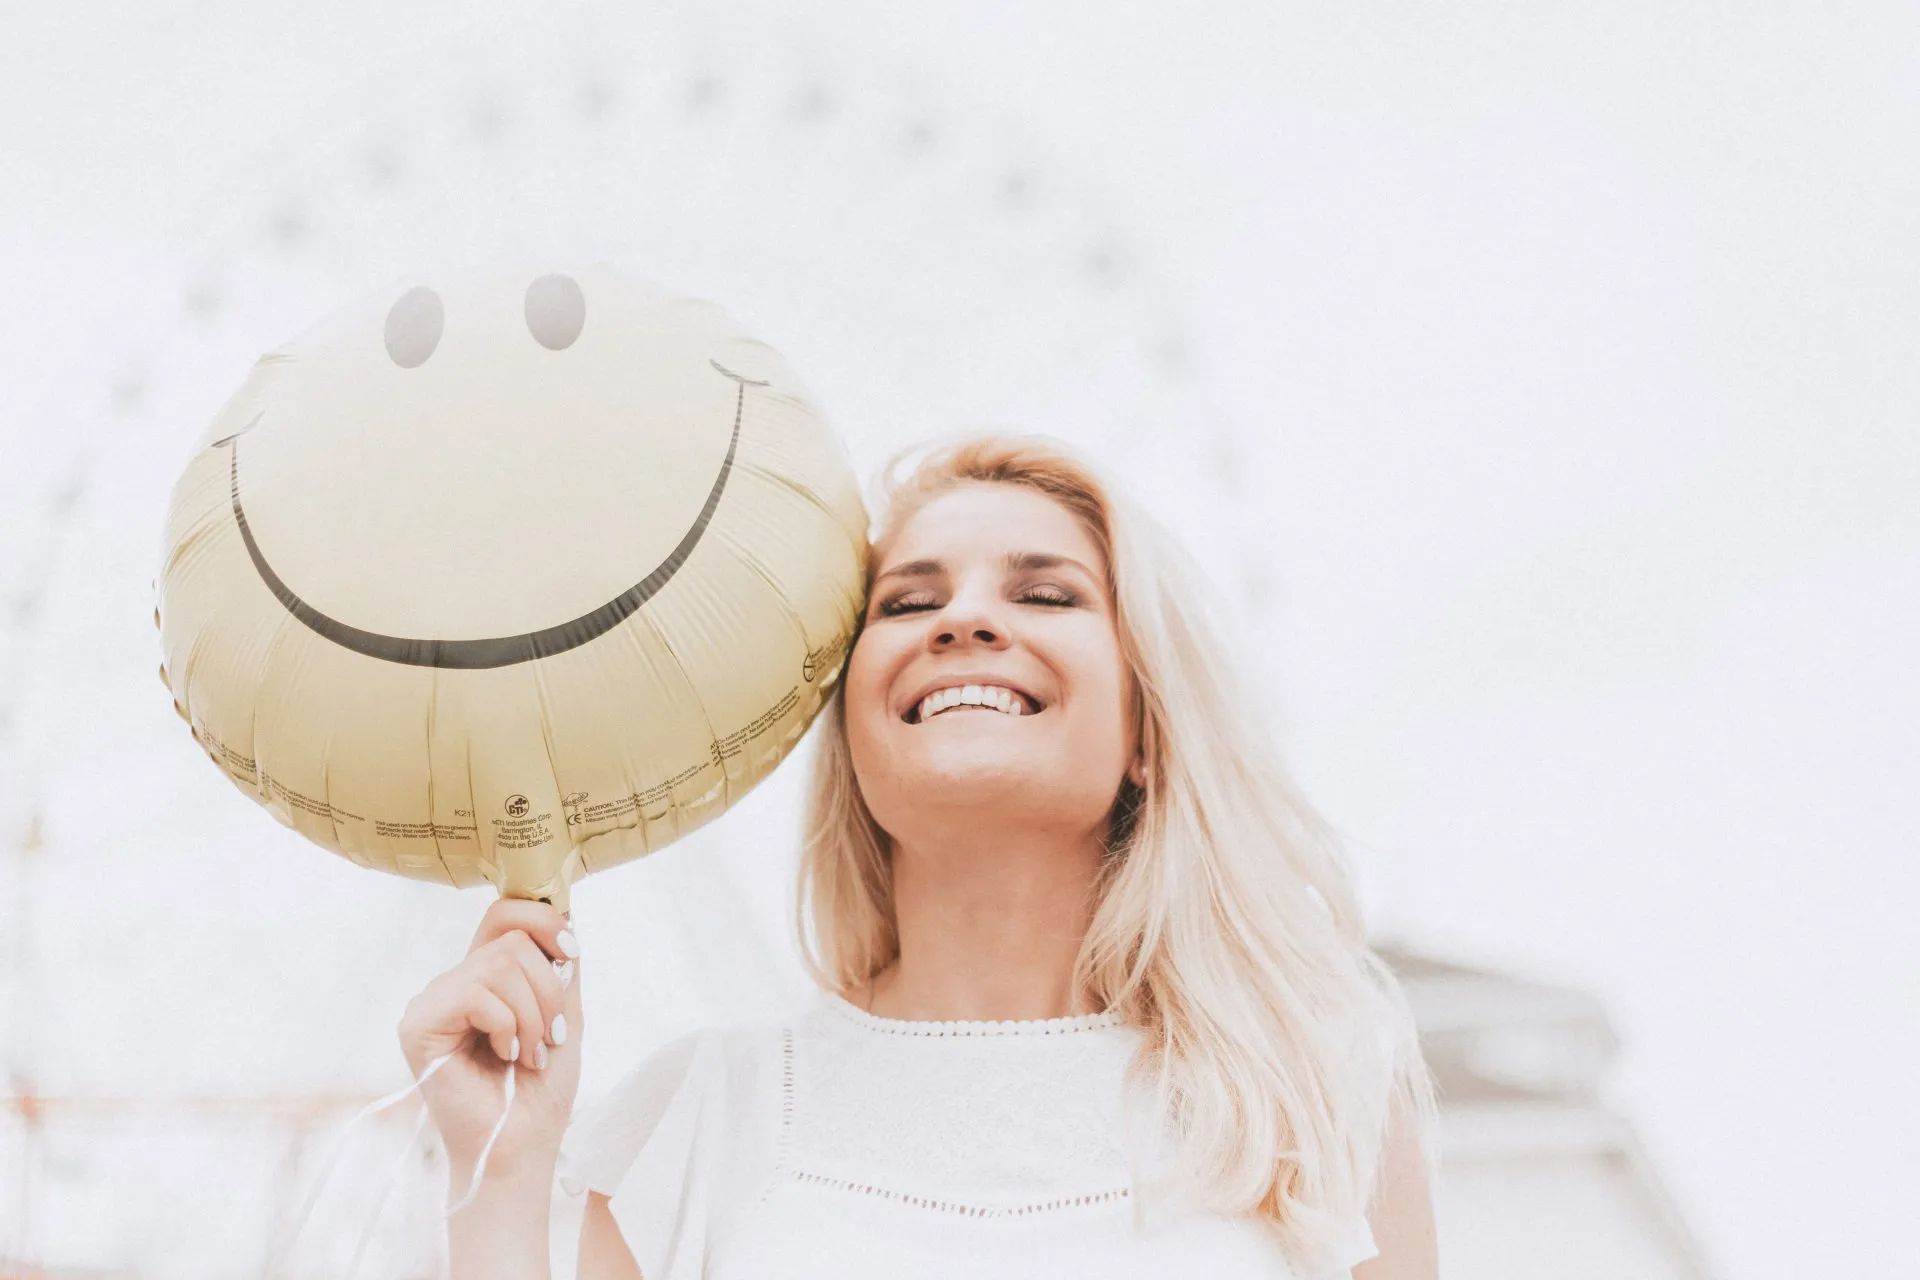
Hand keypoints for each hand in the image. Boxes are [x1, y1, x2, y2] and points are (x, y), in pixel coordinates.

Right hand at [397, 897, 582, 1178]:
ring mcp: (433, 1001)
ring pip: (499, 963)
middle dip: (549, 988)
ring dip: (532, 1014)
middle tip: (550, 1036)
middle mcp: (454, 982)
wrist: (522, 1144)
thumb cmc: (540, 1088)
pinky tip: (504, 1056)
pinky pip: (476, 994)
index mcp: (485, 976)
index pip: (504, 913)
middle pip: (511, 938)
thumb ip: (561, 964)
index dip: (544, 919)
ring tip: (530, 1054)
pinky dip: (507, 1026)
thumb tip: (565, 911)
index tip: (571, 955)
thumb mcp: (564, 1012)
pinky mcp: (419, 1025)